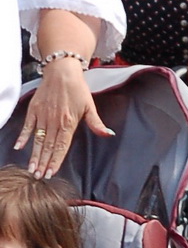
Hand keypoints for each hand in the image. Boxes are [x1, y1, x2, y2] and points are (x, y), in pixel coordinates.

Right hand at [14, 57, 110, 179]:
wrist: (62, 71)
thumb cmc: (78, 89)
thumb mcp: (90, 106)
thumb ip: (97, 123)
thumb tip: (109, 134)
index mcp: (68, 123)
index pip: (61, 146)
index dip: (55, 161)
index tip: (51, 173)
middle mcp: (54, 121)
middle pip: (48, 146)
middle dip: (43, 163)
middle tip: (38, 177)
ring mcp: (42, 115)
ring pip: (37, 139)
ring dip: (34, 155)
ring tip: (31, 169)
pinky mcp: (34, 109)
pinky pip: (27, 125)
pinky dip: (23, 136)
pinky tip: (18, 148)